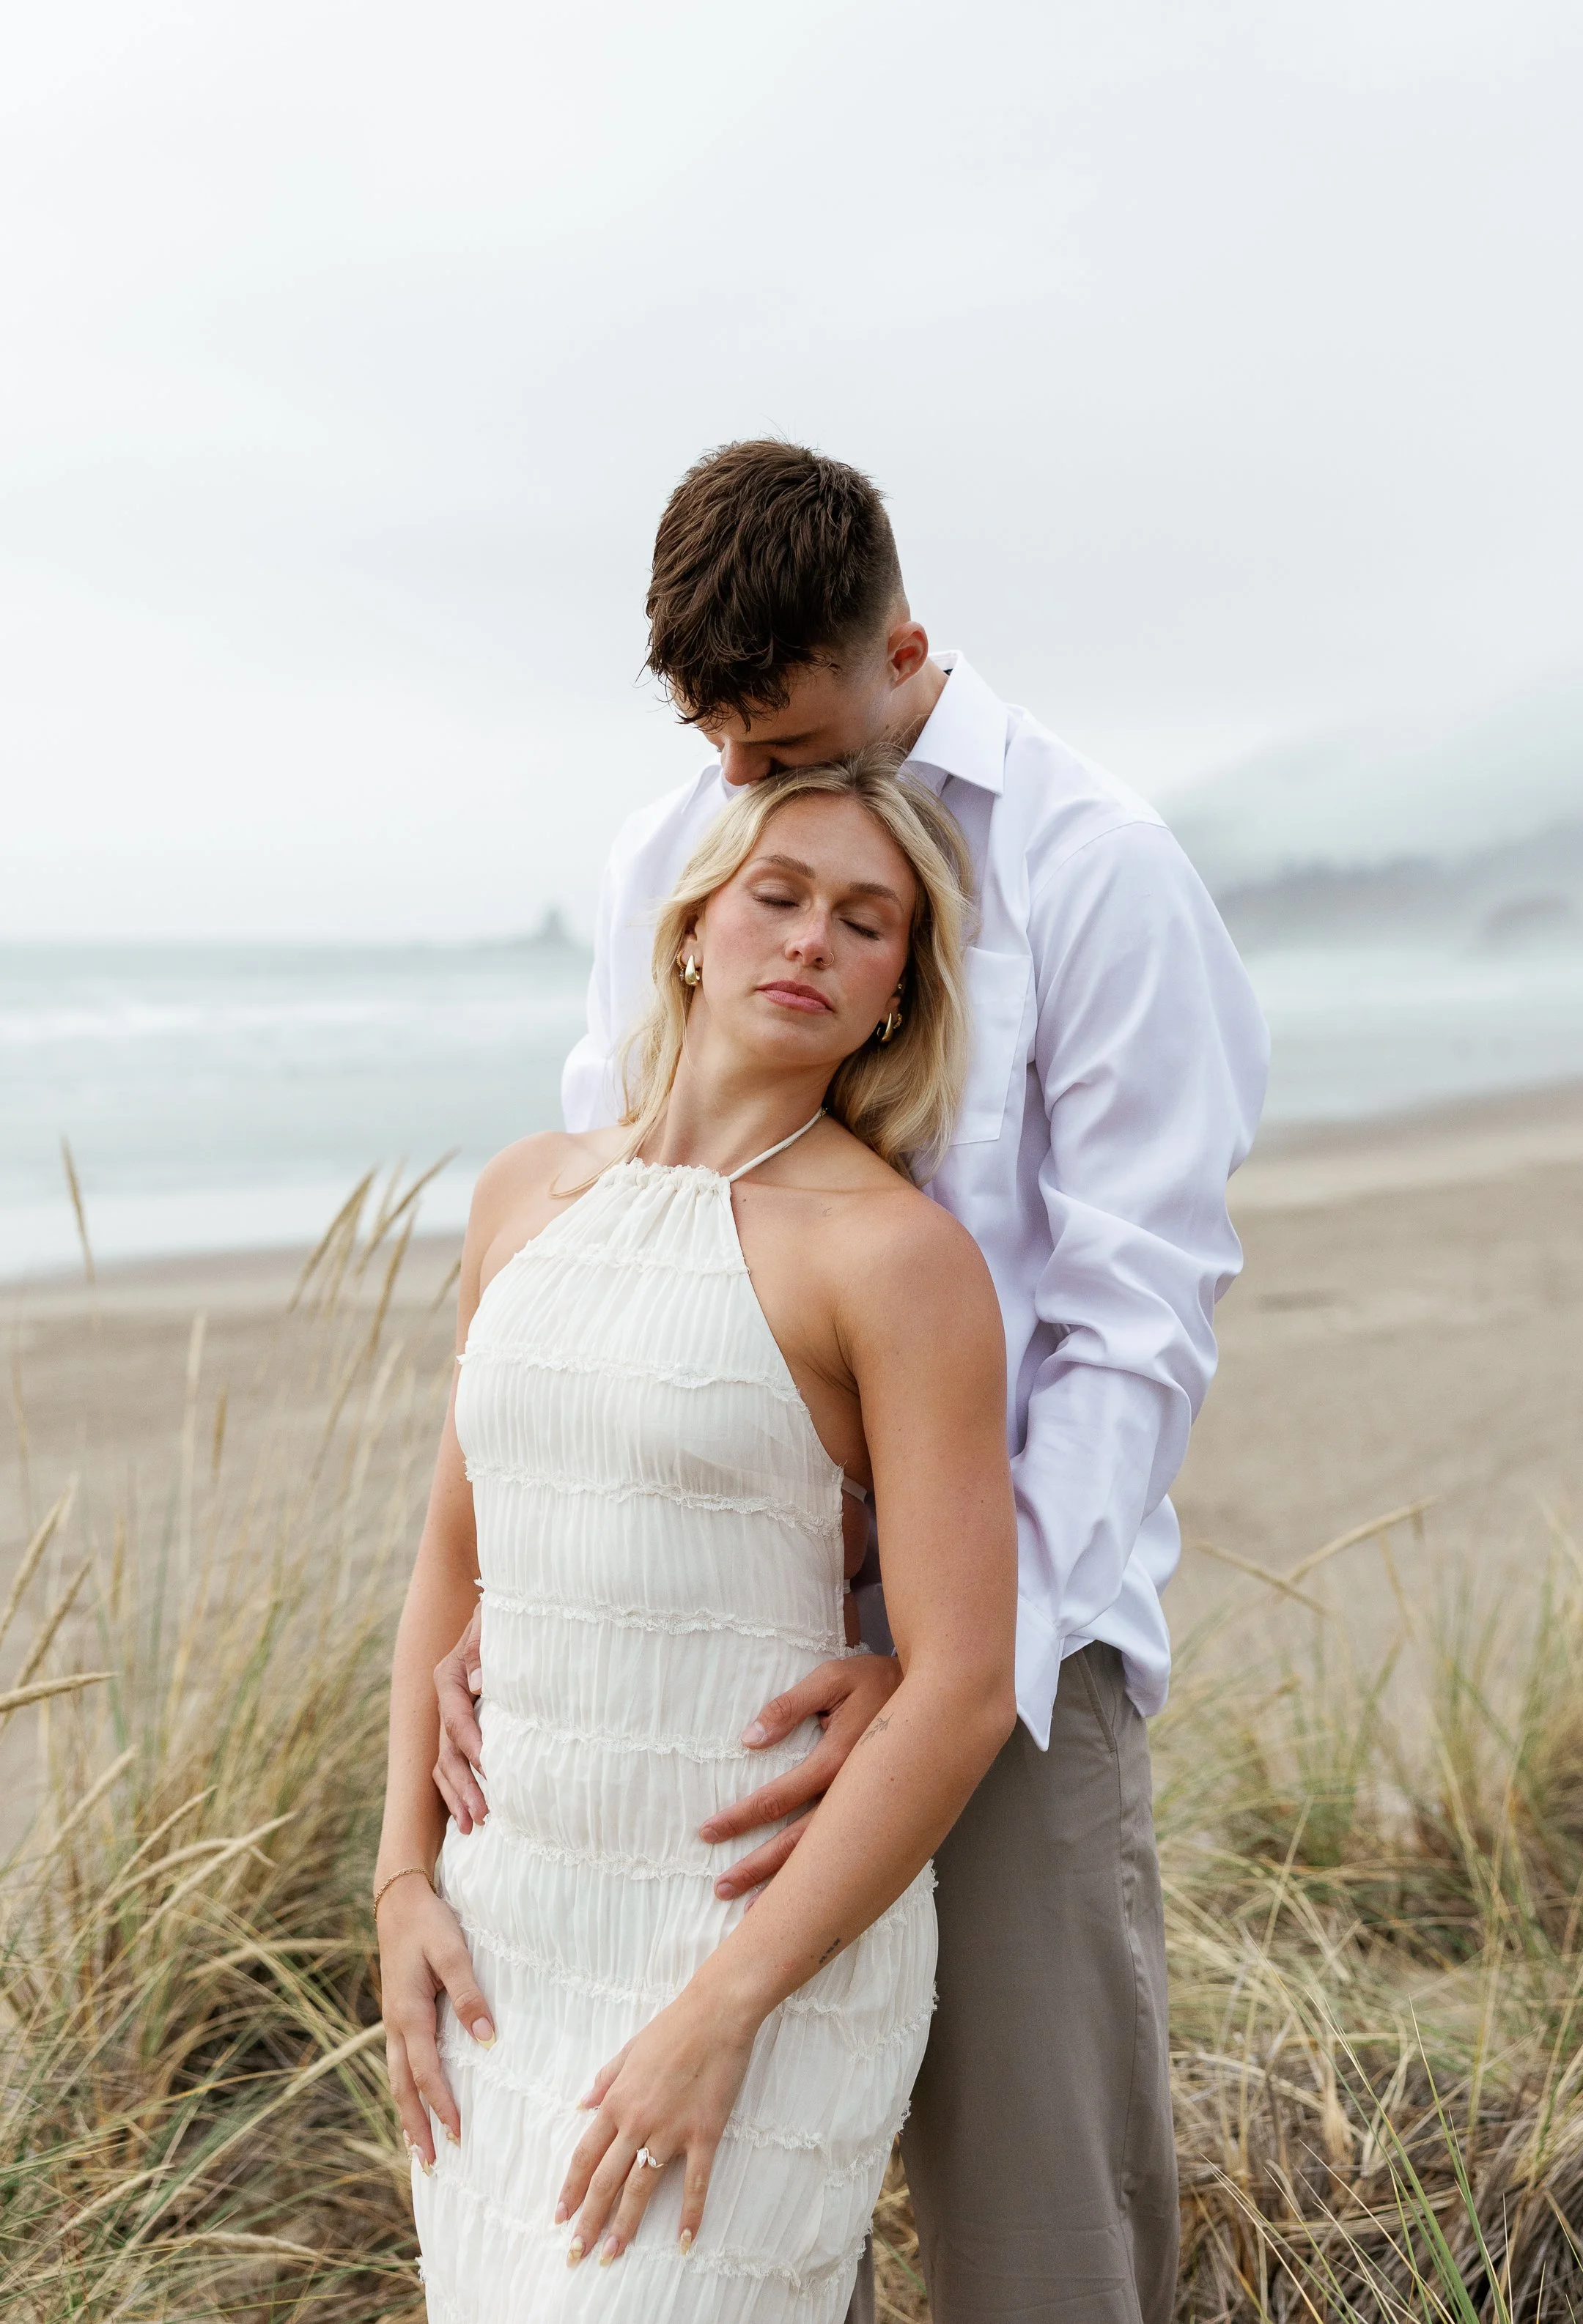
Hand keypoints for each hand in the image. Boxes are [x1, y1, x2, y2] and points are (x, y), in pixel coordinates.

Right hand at [377, 1875, 494, 2167]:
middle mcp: (395, 2024)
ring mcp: (392, 2021)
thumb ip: (469, 1994)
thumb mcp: (452, 1952)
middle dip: (415, 2126)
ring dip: (407, 2113)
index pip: (426, 2073)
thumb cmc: (429, 1924)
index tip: (457, 2136)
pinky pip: (399, 2062)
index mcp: (408, 2014)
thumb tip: (486, 2037)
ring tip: (417, 2148)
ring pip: (396, 2078)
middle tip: (429, 2165)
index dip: (441, 2106)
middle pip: (403, 2087)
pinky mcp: (396, 2014)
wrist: (399, 1900)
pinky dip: (405, 2089)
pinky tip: (413, 2100)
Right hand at [433, 1604, 485, 1831]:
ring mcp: (450, 1716)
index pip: (456, 1719)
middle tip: (482, 1816)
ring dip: (457, 1796)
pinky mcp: (461, 1728)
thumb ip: (484, 1646)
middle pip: (448, 1750)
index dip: (472, 1746)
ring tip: (473, 1826)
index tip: (491, 1769)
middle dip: (463, 1785)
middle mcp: (446, 1699)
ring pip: (445, 1763)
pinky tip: (467, 1816)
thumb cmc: (506, 1615)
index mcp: (450, 1675)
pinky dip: (456, 1790)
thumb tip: (480, 1684)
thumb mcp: (493, 1620)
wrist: (504, 1609)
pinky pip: (451, 1763)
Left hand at [556, 1982, 757, 2266]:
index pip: (586, 2155)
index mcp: (617, 2100)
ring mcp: (671, 2130)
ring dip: (625, 2224)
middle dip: (589, 2219)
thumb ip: (605, 2080)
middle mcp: (638, 2120)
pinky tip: (685, 2241)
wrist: (716, 2013)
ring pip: (641, 2187)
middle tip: (577, 2253)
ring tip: (612, 2253)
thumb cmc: (673, 2026)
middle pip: (606, 2180)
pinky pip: (696, 2182)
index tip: (560, 2216)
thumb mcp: (629, 2049)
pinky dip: (690, 2214)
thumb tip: (582, 2104)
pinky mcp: (703, 2133)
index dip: (572, 2188)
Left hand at [699, 1654, 901, 1900]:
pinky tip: (811, 1901)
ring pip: (826, 1860)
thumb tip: (750, 1740)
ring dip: (788, 1884)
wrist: (940, 1697)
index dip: (741, 1817)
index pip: (778, 1798)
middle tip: (721, 1889)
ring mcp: (870, 1812)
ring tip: (753, 1911)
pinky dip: (828, 1881)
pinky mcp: (883, 1818)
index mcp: (837, 1761)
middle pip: (799, 1844)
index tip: (708, 1832)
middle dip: (758, 1868)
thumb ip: (788, 1707)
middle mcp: (853, 1797)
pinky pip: (851, 1856)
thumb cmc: (876, 1682)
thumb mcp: (831, 1680)